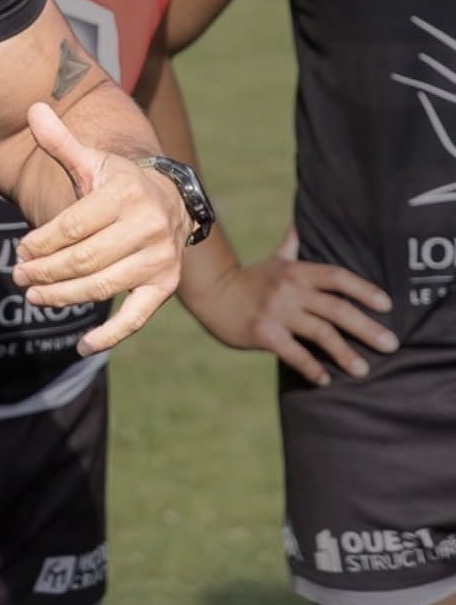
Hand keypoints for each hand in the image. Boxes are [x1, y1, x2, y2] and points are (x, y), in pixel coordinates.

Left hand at [11, 103, 190, 354]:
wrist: (169, 200)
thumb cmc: (118, 181)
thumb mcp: (91, 160)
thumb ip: (60, 142)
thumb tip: (32, 109)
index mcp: (125, 194)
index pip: (72, 227)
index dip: (41, 243)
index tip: (19, 252)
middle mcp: (148, 226)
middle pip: (84, 259)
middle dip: (45, 272)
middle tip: (18, 278)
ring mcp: (159, 259)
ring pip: (102, 286)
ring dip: (63, 297)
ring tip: (33, 298)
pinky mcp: (165, 286)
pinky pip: (136, 317)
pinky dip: (109, 334)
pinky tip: (81, 346)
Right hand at [195, 227, 398, 385]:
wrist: (212, 295)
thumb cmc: (249, 280)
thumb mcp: (273, 262)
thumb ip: (291, 246)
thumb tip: (299, 224)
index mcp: (296, 272)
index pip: (337, 277)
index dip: (364, 289)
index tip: (387, 306)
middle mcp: (290, 289)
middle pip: (337, 308)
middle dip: (367, 328)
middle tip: (391, 345)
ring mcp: (277, 312)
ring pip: (321, 333)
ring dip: (345, 354)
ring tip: (363, 370)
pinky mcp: (264, 333)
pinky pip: (295, 353)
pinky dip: (312, 368)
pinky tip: (324, 380)